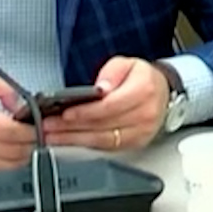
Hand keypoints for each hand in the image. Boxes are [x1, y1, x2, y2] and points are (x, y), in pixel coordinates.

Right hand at [0, 70, 36, 172]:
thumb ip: (3, 87)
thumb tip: (20, 103)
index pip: (11, 132)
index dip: (32, 131)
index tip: (41, 127)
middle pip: (13, 151)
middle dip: (33, 145)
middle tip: (42, 137)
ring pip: (6, 165)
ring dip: (23, 157)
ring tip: (30, 145)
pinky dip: (7, 163)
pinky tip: (13, 153)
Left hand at [43, 57, 167, 152]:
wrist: (162, 92)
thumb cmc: (142, 78)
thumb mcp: (126, 63)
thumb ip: (112, 72)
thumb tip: (101, 88)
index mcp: (144, 90)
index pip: (109, 106)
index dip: (85, 112)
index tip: (65, 114)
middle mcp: (146, 114)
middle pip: (103, 125)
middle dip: (72, 127)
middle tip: (49, 127)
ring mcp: (142, 132)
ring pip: (104, 140)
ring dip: (75, 140)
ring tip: (54, 136)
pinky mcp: (136, 143)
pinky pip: (108, 148)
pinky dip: (86, 145)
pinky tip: (70, 141)